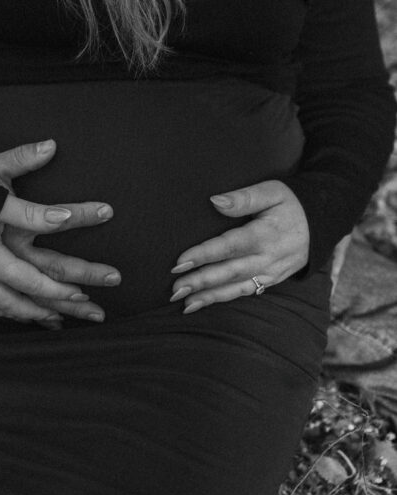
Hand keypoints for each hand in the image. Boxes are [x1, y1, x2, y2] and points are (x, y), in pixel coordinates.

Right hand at [0, 140, 118, 325]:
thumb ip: (21, 163)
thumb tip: (52, 146)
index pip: (44, 246)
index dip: (77, 243)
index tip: (106, 236)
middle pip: (35, 290)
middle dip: (70, 298)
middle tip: (99, 307)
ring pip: (14, 307)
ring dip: (44, 312)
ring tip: (71, 315)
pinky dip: (16, 313)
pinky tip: (30, 314)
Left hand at [169, 180, 308, 312]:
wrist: (320, 223)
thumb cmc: (290, 203)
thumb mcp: (271, 191)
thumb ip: (244, 198)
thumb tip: (215, 201)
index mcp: (265, 234)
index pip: (229, 246)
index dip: (204, 255)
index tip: (179, 262)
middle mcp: (268, 258)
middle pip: (229, 272)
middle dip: (200, 281)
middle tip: (174, 289)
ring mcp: (270, 273)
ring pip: (235, 288)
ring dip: (208, 296)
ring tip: (183, 302)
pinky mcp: (271, 281)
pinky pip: (244, 292)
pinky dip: (222, 299)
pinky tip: (201, 303)